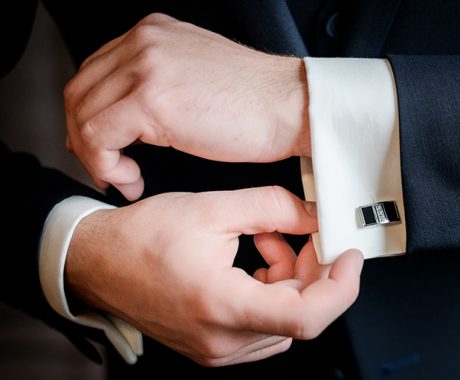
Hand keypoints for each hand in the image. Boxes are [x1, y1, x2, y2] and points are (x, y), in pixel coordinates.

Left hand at [64, 13, 309, 200]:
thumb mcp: (198, 76)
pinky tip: (131, 179)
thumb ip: (161, 82)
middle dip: (84, 137)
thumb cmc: (260, 103)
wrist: (293, 107)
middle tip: (106, 167)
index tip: (107, 147)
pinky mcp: (151, 99)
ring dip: (95, 156)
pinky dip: (106, 166)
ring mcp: (146, 67)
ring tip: (123, 178)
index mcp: (154, 33)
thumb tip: (130, 116)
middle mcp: (144, 42)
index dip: (90, 114)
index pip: (95, 71)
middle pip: (80, 91)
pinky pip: (98, 137)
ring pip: (83, 114)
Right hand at [65, 186, 361, 365]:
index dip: (341, 287)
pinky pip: (265, 325)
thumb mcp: (212, 208)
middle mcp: (221, 339)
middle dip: (314, 270)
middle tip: (304, 233)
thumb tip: (315, 214)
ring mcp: (218, 349)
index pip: (307, 317)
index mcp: (221, 306)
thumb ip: (274, 208)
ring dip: (291, 279)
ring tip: (266, 240)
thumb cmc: (142, 238)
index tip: (349, 257)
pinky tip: (255, 261)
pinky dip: (272, 291)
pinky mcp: (215, 347)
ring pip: (285, 319)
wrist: (97, 263)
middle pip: (300, 314)